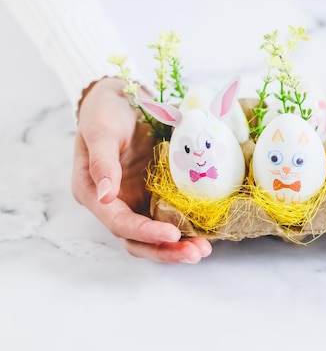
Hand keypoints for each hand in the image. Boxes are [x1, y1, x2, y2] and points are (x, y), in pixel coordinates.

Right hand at [72, 77, 212, 262]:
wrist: (120, 97)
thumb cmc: (105, 112)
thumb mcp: (101, 131)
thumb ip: (102, 164)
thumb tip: (104, 197)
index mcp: (94, 194)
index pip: (120, 223)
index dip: (146, 232)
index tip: (173, 234)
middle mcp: (115, 204)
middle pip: (138, 239)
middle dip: (166, 251)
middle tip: (196, 253)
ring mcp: (136, 200)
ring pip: (155, 235)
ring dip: (178, 246)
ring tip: (204, 250)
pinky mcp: (154, 193)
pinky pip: (170, 217)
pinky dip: (187, 228)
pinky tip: (206, 232)